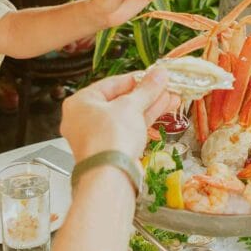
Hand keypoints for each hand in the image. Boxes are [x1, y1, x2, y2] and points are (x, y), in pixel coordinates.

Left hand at [61, 68, 178, 161]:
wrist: (110, 175)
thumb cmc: (110, 137)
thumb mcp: (131, 106)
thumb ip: (146, 89)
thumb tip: (159, 74)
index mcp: (80, 103)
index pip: (110, 84)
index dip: (135, 79)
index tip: (153, 75)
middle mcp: (84, 120)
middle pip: (119, 101)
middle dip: (145, 94)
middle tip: (164, 86)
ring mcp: (98, 137)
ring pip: (126, 116)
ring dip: (149, 106)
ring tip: (171, 96)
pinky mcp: (111, 150)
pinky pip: (129, 130)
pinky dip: (144, 120)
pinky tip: (163, 110)